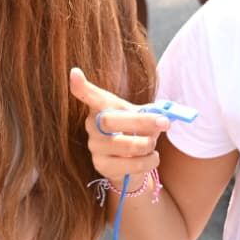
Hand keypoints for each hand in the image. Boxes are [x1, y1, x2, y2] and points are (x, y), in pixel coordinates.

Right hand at [69, 67, 169, 184]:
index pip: (89, 95)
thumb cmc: (135, 133)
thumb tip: (162, 117)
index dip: (80, 86)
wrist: (131, 163)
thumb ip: (150, 114)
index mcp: (101, 107)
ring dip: (148, 145)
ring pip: (126, 145)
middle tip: (164, 122)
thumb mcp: (141, 118)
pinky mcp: (102, 166)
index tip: (75, 73)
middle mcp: (93, 125)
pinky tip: (148, 158)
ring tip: (152, 145)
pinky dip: (149, 161)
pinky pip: (132, 164)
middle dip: (141, 121)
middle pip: (110, 120)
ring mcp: (95, 146)